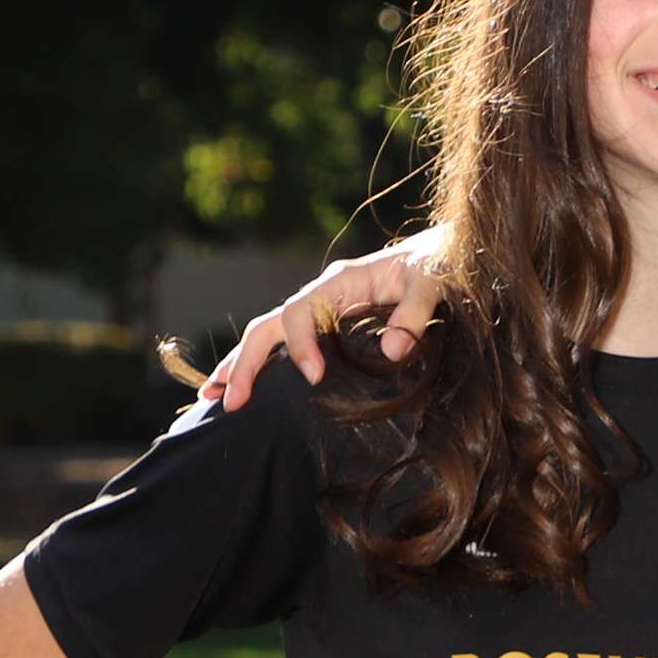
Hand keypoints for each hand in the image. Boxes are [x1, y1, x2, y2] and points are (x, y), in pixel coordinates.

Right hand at [200, 225, 452, 408]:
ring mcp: (322, 312)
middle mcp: (322, 296)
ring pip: (268, 336)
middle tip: (233, 403)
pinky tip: (247, 389)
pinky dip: (261, 366)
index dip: (301, 344)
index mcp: (340, 283)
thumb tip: (395, 350)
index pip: (300, 312)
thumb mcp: (434, 281)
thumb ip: (416, 311)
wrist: (445, 254)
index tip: (315, 377)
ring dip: (240, 365)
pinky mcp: (329, 327)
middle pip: (269, 326)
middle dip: (246, 363)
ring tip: (212, 398)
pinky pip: (285, 345)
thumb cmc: (440, 264)